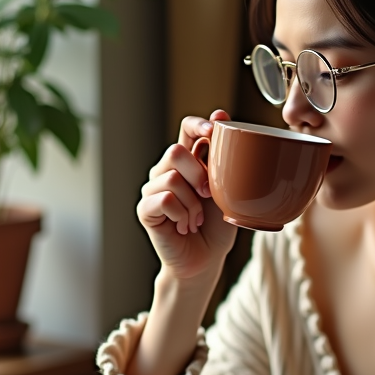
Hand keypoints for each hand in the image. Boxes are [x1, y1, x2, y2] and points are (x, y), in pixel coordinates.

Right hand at [136, 109, 237, 282]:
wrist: (205, 261)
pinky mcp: (145, 209)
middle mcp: (166, 171)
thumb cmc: (217, 226)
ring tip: (196, 220)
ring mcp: (152, 189)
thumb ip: (223, 158)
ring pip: (171, 178)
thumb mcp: (228, 190)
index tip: (214, 131)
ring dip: (192, 203)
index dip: (198, 125)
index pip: (186, 128)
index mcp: (188, 162)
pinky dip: (181, 215)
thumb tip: (221, 114)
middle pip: (175, 151)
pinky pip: (164, 200)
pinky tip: (185, 226)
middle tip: (209, 196)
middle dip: (199, 174)